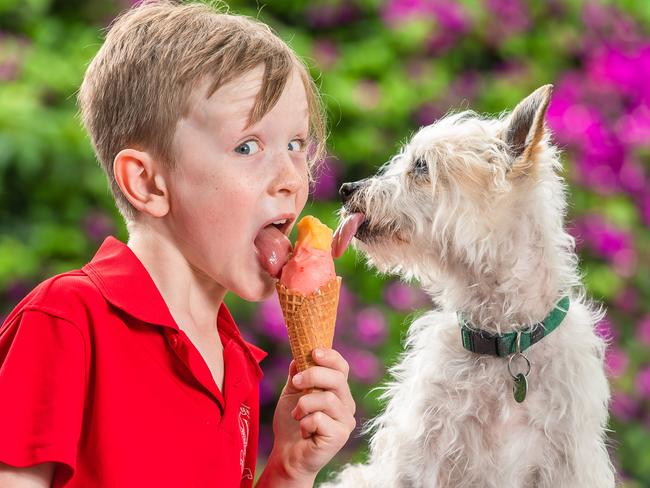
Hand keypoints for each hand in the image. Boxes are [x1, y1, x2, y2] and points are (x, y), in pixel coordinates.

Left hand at [265, 348, 355, 483]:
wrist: (287, 454)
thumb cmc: (292, 422)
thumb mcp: (292, 392)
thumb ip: (298, 373)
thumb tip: (300, 353)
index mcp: (338, 390)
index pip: (342, 367)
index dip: (330, 357)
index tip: (313, 352)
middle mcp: (347, 404)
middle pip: (337, 379)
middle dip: (313, 375)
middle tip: (295, 382)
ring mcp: (346, 421)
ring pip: (328, 399)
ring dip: (304, 404)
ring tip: (297, 414)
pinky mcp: (340, 436)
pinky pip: (321, 419)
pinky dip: (305, 423)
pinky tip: (304, 432)